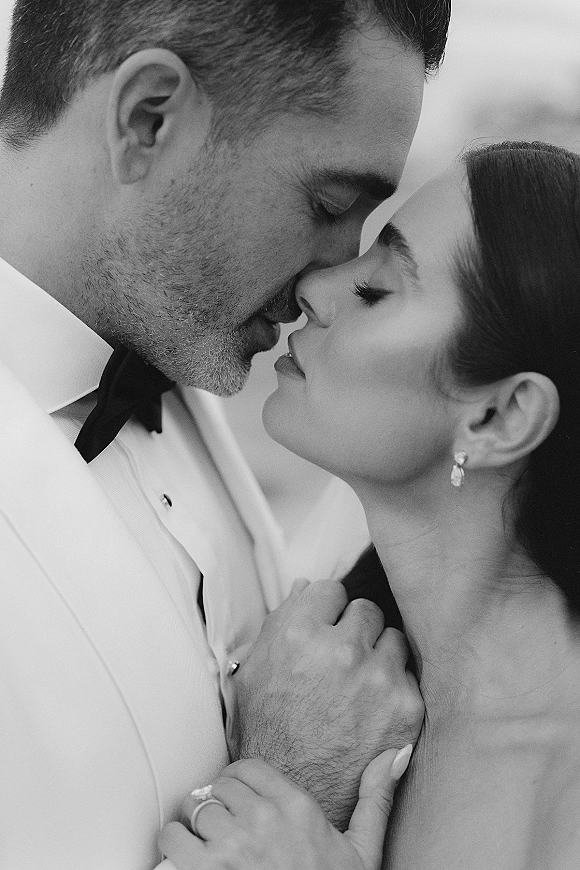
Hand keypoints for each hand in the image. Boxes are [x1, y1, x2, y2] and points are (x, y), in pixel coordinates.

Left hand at [159, 748, 412, 869]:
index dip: (238, 783)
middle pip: (217, 788)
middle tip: (224, 829)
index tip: (238, 800)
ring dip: (193, 830)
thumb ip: (375, 798)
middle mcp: (262, 820)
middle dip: (217, 806)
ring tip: (205, 848)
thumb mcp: (363, 851)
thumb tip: (396, 752)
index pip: (246, 768)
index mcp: (297, 807)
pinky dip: (174, 852)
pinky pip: (170, 843)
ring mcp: (230, 849)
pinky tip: (191, 865)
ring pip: (192, 813)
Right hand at [228, 579, 422, 828]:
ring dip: (379, 655)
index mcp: (298, 636)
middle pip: (366, 609)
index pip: (331, 589)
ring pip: (393, 638)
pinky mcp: (406, 706)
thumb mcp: (253, 675)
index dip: (326, 612)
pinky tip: (372, 709)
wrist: (301, 796)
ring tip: (359, 685)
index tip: (324, 630)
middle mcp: (341, 651)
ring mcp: (378, 678)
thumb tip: (304, 587)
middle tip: (342, 660)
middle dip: (355, 630)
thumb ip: (277, 624)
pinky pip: (408, 675)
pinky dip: (394, 688)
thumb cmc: (270, 734)